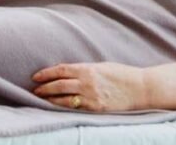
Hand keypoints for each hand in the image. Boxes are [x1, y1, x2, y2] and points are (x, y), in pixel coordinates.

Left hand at [32, 62, 147, 111]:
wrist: (140, 88)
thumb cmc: (122, 75)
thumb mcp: (102, 66)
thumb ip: (85, 69)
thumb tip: (67, 72)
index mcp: (88, 69)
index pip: (61, 70)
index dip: (46, 73)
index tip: (36, 76)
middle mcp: (87, 82)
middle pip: (59, 84)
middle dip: (44, 87)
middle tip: (35, 90)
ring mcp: (91, 97)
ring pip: (64, 98)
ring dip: (50, 99)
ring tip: (41, 99)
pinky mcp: (96, 108)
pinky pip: (75, 108)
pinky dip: (64, 107)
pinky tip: (57, 107)